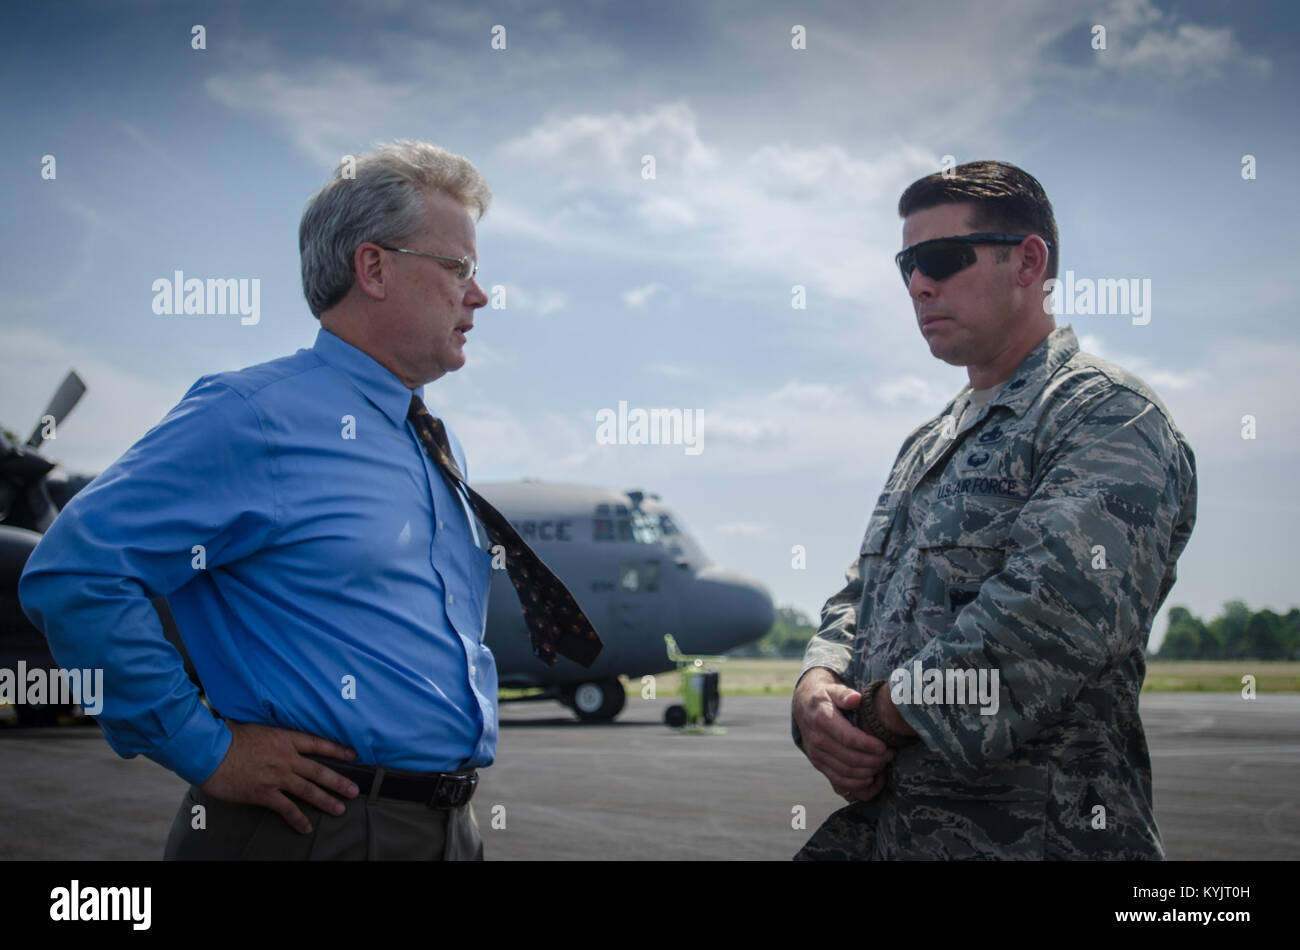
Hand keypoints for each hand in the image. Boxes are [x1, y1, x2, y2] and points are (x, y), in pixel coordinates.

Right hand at [199, 721, 360, 832]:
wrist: (210, 752)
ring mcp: (277, 777)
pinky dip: (297, 819)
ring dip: (326, 801)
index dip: (336, 750)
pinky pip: (286, 808)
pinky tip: (306, 828)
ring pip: (308, 790)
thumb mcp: (253, 725)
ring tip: (340, 809)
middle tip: (355, 791)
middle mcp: (286, 758)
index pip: (317, 743)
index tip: (352, 755)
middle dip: (339, 781)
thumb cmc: (227, 736)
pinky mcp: (264, 793)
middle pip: (319, 770)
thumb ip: (268, 731)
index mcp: (284, 738)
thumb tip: (269, 728)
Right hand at [793, 668, 892, 801]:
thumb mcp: (833, 689)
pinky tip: (870, 777)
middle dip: (874, 760)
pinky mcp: (818, 764)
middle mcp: (817, 739)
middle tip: (890, 755)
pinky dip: (856, 783)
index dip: (868, 745)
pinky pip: (838, 780)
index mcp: (822, 719)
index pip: (848, 738)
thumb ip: (845, 694)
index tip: (884, 747)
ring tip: (883, 764)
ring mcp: (816, 754)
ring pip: (846, 772)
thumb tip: (855, 699)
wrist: (804, 707)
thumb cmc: (826, 697)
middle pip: (850, 758)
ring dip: (868, 772)